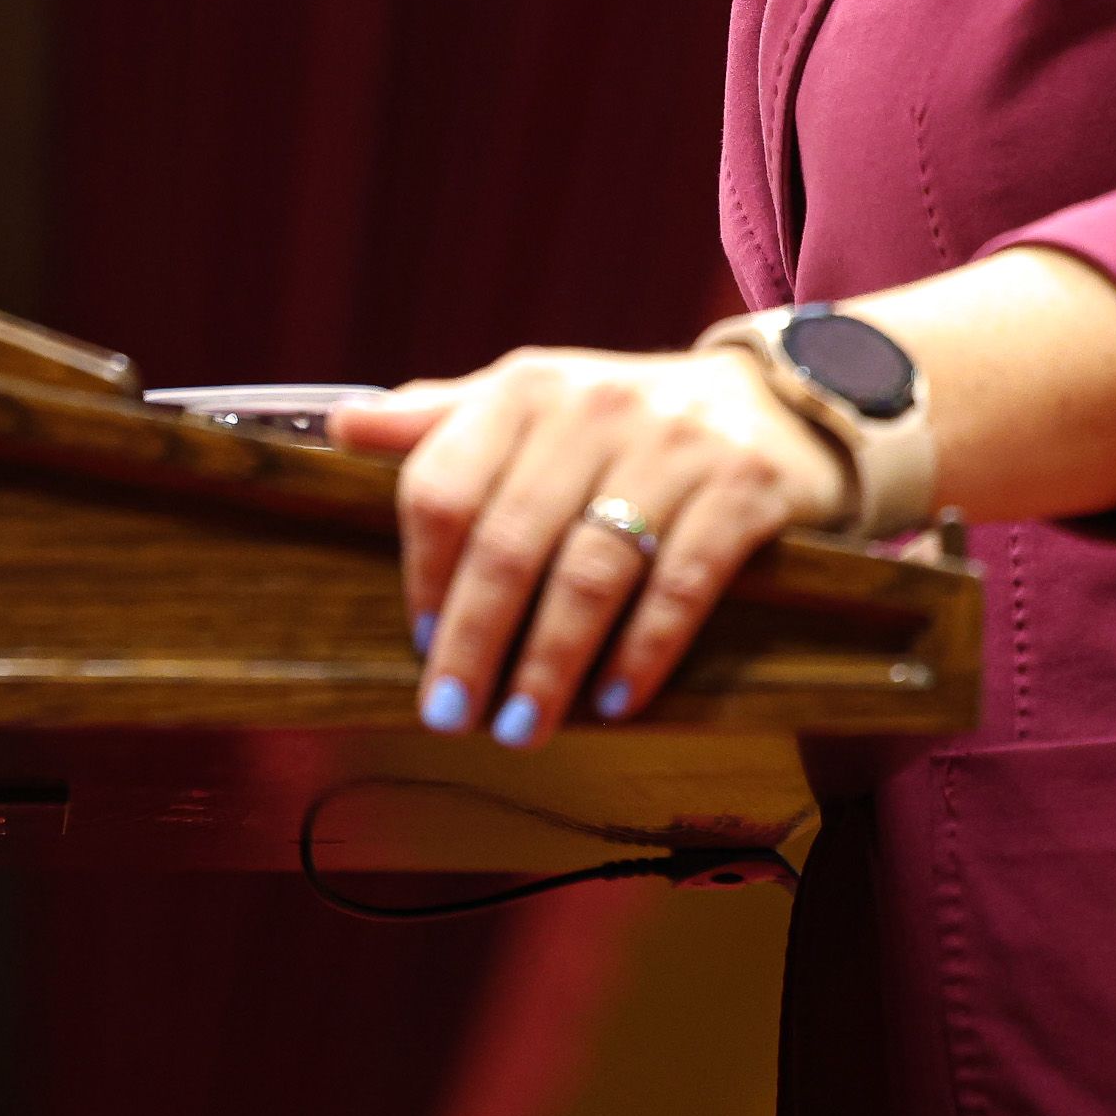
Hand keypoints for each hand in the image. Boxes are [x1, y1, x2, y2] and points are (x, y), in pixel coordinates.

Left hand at [327, 344, 849, 744]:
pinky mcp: (745, 489)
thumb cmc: (624, 421)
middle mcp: (595, 407)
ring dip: (550, 662)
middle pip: (510, 540)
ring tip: (523, 726)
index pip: (445, 485)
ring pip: (592, 569)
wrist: (776, 402)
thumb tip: (340, 425)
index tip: (416, 643)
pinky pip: (682, 583)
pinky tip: (615, 702)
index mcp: (527, 389)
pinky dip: (642, 651)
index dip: (423, 575)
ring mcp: (675, 446)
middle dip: (473, 641)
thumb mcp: (534, 404)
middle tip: (450, 714)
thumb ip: (443, 421)